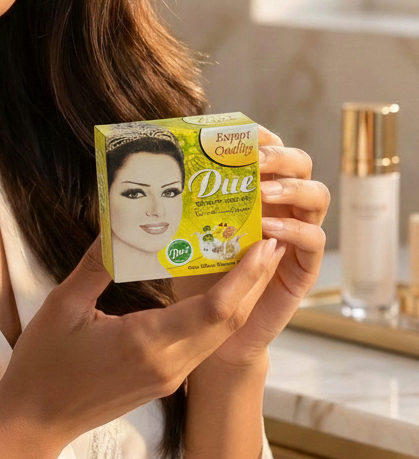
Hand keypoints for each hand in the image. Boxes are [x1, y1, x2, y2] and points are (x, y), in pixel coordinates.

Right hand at [0, 230, 284, 452]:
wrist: (35, 419)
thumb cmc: (43, 362)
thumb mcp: (64, 304)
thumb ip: (96, 265)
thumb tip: (115, 223)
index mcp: (146, 343)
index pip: (214, 310)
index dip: (244, 278)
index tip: (263, 246)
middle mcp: (168, 364)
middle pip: (227, 323)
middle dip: (252, 283)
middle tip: (265, 242)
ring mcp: (169, 377)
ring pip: (218, 336)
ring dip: (238, 299)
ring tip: (244, 260)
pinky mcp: (163, 381)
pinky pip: (201, 345)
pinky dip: (216, 316)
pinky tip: (212, 292)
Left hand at [173, 125, 328, 368]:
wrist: (206, 327)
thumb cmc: (192, 268)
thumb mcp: (182, 226)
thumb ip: (175, 198)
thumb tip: (141, 165)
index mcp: (253, 186)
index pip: (268, 147)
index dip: (260, 135)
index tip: (242, 131)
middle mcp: (281, 203)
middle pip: (300, 162)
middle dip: (281, 155)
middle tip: (256, 160)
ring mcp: (296, 233)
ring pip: (317, 194)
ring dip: (292, 188)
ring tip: (263, 192)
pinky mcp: (303, 267)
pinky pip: (314, 240)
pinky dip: (295, 230)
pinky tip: (270, 229)